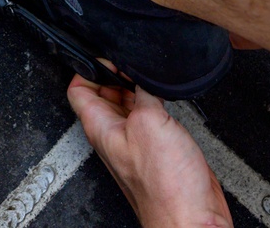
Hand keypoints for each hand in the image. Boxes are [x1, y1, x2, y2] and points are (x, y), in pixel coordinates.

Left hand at [67, 70, 232, 227]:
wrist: (190, 218)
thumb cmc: (166, 188)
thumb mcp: (150, 122)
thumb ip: (142, 91)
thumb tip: (141, 72)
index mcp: (100, 128)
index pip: (78, 89)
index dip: (90, 67)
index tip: (109, 58)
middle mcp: (114, 134)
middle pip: (104, 92)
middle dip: (118, 73)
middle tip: (135, 67)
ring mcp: (135, 140)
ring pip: (128, 103)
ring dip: (137, 87)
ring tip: (151, 81)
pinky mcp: (157, 146)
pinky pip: (149, 115)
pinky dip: (155, 102)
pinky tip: (168, 99)